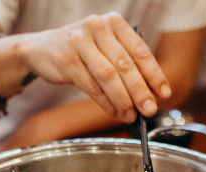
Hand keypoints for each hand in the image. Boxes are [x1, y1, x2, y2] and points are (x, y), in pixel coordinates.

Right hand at [15, 12, 170, 122]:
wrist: (41, 48)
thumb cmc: (81, 50)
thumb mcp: (105, 48)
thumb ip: (125, 65)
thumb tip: (149, 94)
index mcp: (114, 22)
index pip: (139, 50)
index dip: (154, 74)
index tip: (164, 93)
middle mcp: (97, 28)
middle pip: (125, 64)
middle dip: (140, 90)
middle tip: (150, 109)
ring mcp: (80, 42)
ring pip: (108, 76)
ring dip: (122, 99)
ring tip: (131, 115)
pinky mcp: (66, 59)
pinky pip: (90, 85)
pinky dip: (104, 102)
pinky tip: (114, 112)